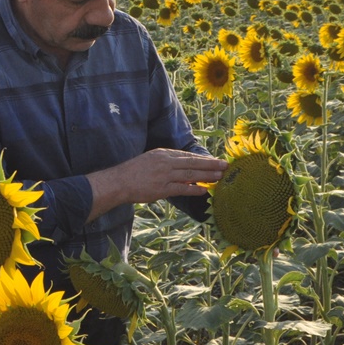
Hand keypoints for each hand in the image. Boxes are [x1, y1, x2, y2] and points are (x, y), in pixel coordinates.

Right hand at [90, 148, 226, 216]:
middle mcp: (165, 162)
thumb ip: (166, 163)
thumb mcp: (149, 160)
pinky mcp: (161, 188)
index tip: (214, 161)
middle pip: (193, 162)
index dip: (202, 159)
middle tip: (225, 166)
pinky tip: (204, 190)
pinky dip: (194, 189)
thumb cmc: (132, 172)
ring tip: (220, 177)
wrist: (118, 182)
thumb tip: (181, 168)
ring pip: (191, 174)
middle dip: (211, 164)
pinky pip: (181, 188)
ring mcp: (164, 175)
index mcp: (163, 154)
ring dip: (207, 176)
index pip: (187, 156)